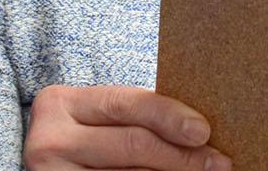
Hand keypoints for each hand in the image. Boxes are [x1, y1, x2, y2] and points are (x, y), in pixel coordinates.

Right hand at [23, 84, 230, 170]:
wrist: (53, 168)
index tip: (203, 131)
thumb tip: (199, 130)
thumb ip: (136, 118)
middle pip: (133, 143)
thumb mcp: (100, 122)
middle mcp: (50, 140)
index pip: (127, 104)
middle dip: (182, 155)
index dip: (169, 116)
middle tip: (218, 162)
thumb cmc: (87, 141)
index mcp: (61, 104)